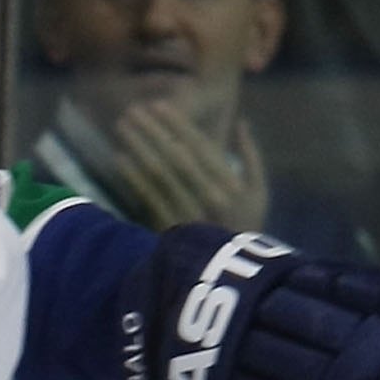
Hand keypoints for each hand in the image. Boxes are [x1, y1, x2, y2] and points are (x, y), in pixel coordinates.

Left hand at [110, 96, 267, 232]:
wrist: (232, 274)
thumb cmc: (247, 226)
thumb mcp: (259, 191)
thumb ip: (251, 155)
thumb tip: (241, 122)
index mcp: (230, 183)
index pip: (199, 146)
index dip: (177, 124)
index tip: (158, 104)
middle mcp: (208, 196)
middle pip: (175, 156)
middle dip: (152, 130)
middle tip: (132, 109)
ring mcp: (188, 214)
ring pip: (159, 175)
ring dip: (138, 148)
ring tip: (122, 127)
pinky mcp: (170, 231)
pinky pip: (149, 200)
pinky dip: (134, 178)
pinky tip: (120, 158)